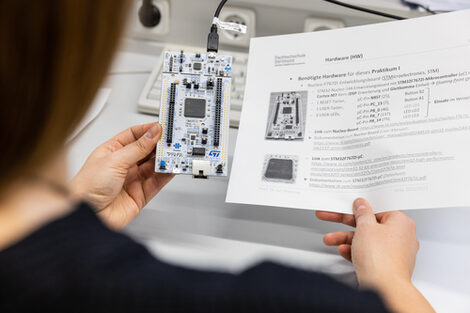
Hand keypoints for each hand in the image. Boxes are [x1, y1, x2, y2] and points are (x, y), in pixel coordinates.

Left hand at [71, 123, 173, 228]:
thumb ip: (137, 147)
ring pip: (153, 166)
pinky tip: (170, 168)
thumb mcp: (114, 160)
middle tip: (170, 140)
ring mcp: (131, 180)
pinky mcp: (139, 195)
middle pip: (146, 151)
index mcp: (111, 151)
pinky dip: (165, 175)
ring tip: (173, 154)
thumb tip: (152, 133)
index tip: (161, 127)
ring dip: (163, 160)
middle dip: (158, 145)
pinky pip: (156, 183)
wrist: (87, 215)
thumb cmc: (87, 187)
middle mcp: (122, 165)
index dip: (148, 130)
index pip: (134, 136)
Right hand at [317, 199, 433, 312]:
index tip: (348, 207)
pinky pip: (369, 255)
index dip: (360, 208)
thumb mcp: (365, 227)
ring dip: (347, 240)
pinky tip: (344, 251)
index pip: (378, 209)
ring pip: (367, 241)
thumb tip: (361, 205)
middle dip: (346, 225)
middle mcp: (402, 237)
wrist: (384, 289)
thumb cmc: (381, 259)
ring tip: (331, 239)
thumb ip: (362, 213)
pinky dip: (355, 252)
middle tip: (332, 218)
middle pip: (369, 225)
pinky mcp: (387, 267)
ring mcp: (395, 253)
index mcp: (401, 223)